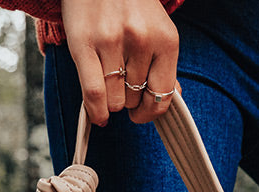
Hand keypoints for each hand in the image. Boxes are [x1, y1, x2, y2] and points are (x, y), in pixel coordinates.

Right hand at [61, 0, 179, 125]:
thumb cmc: (128, 4)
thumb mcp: (156, 29)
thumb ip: (165, 65)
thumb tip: (174, 98)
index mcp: (166, 39)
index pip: (162, 97)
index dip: (150, 113)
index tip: (141, 113)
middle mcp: (142, 40)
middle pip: (135, 100)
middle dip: (128, 99)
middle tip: (120, 84)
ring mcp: (112, 41)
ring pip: (115, 101)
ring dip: (111, 101)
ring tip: (108, 84)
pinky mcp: (85, 44)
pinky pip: (94, 94)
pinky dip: (96, 112)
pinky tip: (98, 114)